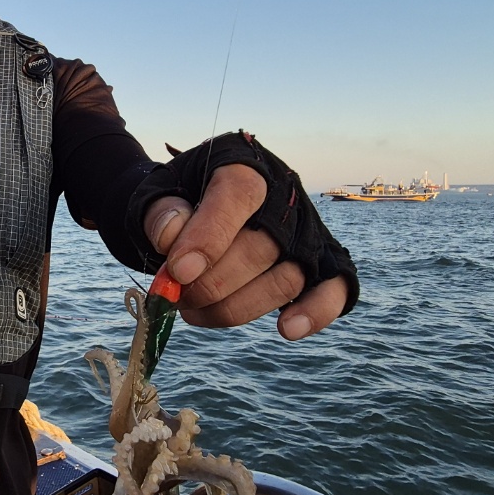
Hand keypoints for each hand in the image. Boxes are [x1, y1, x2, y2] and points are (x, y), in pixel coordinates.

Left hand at [144, 164, 348, 338]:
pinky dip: (314, 313)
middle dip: (210, 284)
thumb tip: (170, 238)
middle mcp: (285, 196)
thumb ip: (160, 211)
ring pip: (284, 280)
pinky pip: (333, 291)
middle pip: (259, 249)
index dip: (208, 236)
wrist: (205, 200)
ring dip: (233, 308)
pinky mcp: (324, 263)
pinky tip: (286, 329)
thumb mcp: (160, 190)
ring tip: (192, 310)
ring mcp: (309, 231)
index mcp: (245, 165)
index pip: (237, 196)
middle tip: (174, 297)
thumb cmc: (183, 198)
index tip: (178, 272)